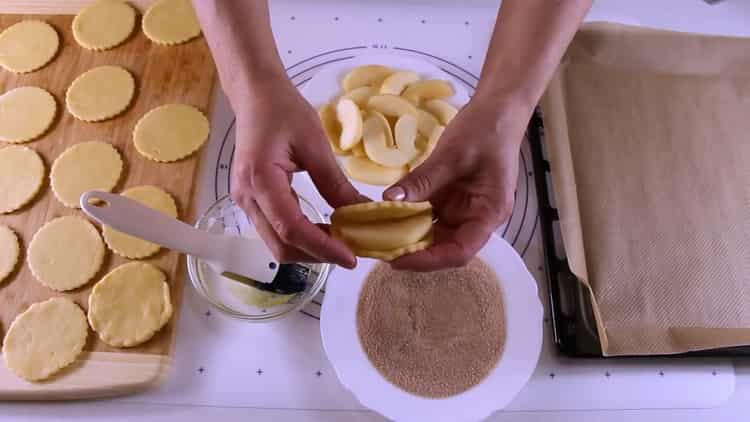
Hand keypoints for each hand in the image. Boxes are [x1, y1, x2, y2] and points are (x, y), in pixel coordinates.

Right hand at [229, 75, 361, 267]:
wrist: (255, 95)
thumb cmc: (283, 110)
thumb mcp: (315, 144)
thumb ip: (335, 183)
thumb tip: (361, 213)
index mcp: (261, 180)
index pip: (292, 228)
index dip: (323, 248)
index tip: (351, 257)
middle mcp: (247, 197)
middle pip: (281, 245)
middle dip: (317, 255)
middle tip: (352, 252)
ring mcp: (245, 201)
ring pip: (276, 243)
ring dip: (308, 249)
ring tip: (341, 243)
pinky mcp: (251, 200)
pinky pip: (274, 231)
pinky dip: (299, 238)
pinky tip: (323, 231)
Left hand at [384, 96, 530, 270]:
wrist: (497, 109)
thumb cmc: (485, 130)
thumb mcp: (452, 155)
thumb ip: (423, 180)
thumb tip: (388, 201)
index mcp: (488, 214)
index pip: (460, 251)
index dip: (429, 260)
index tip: (397, 259)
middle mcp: (475, 218)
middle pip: (445, 248)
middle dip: (414, 252)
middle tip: (379, 250)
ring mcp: (462, 209)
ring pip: (433, 234)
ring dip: (408, 237)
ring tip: (378, 238)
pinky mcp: (449, 199)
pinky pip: (428, 215)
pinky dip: (408, 218)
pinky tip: (386, 217)